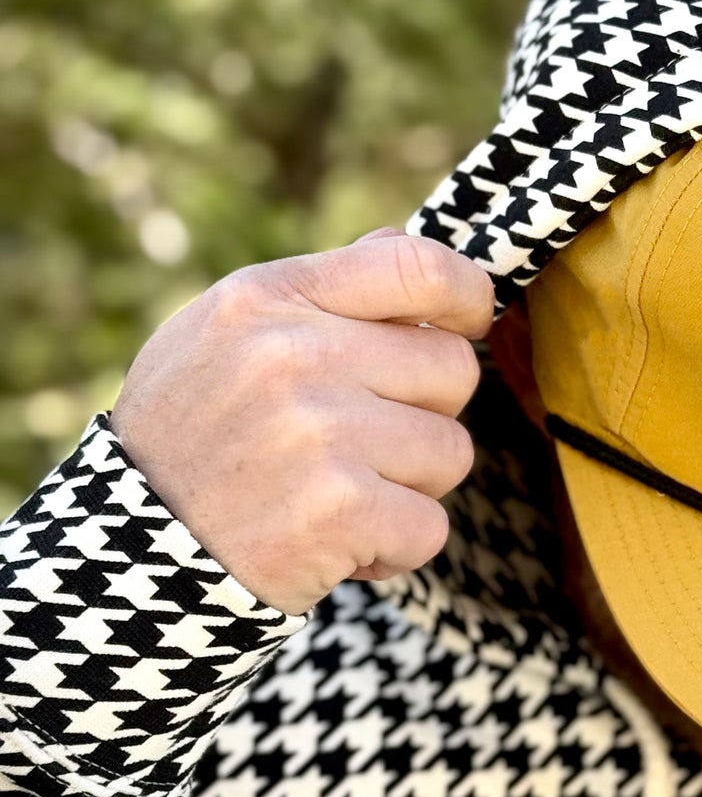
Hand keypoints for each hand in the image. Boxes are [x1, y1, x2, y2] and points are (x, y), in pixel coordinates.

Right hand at [111, 228, 492, 614]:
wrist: (136, 550)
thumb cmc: (196, 438)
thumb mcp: (225, 336)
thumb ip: (318, 294)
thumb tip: (405, 246)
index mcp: (270, 300)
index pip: (416, 267)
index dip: (467, 294)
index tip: (470, 321)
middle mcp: (296, 356)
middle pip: (453, 370)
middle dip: (427, 415)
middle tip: (365, 447)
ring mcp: (322, 432)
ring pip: (451, 452)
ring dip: (411, 488)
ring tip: (340, 497)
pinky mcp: (343, 508)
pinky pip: (432, 526)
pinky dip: (396, 549)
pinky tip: (340, 545)